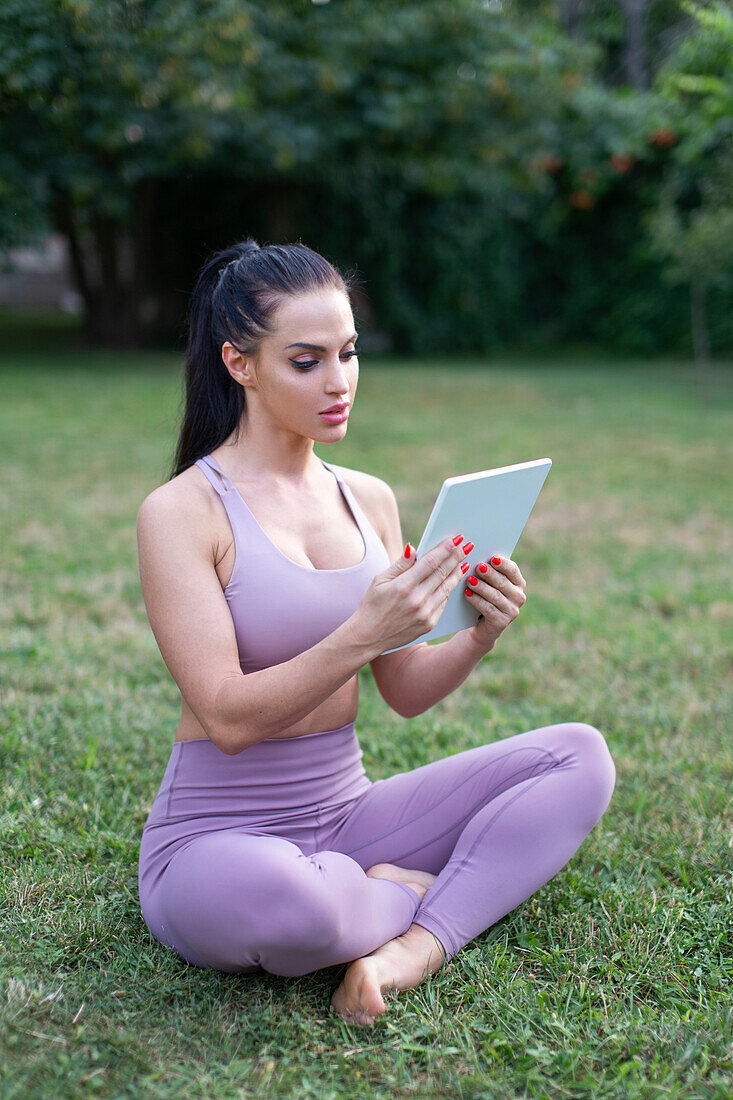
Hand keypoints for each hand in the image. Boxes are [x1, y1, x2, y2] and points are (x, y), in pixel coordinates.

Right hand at [353, 534, 469, 653]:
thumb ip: (400, 564)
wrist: (368, 636)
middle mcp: (417, 599)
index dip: (445, 549)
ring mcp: (425, 613)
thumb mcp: (379, 581)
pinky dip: (449, 590)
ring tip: (465, 562)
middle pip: (442, 573)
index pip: (430, 562)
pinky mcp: (429, 624)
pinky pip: (443, 603)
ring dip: (457, 573)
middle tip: (468, 545)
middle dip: (457, 557)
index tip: (457, 539)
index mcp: (403, 586)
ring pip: (447, 588)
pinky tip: (453, 581)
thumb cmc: (372, 604)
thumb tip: (413, 548)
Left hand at [462, 555, 526, 650]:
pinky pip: (488, 609)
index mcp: (518, 583)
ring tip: (469, 580)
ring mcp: (512, 610)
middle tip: (478, 567)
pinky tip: (467, 593)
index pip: (513, 570)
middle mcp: (519, 597)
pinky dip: (476, 600)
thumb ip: (489, 571)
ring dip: (481, 587)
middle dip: (490, 574)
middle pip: (503, 582)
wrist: (482, 625)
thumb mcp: (490, 583)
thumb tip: (478, 555)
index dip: (503, 564)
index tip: (493, 558)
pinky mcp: (502, 622)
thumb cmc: (485, 597)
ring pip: (495, 596)